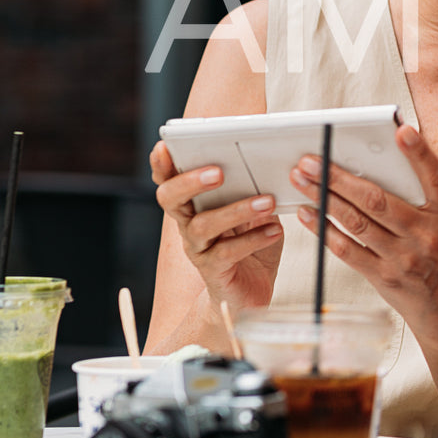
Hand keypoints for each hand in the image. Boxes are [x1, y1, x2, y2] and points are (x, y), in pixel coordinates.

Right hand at [151, 140, 282, 312]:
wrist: (249, 291)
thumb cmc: (252, 243)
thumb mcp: (257, 211)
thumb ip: (255, 189)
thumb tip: (269, 163)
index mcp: (194, 204)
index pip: (169, 180)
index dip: (162, 165)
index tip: (165, 145)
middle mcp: (188, 224)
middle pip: (170, 199)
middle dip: (190, 182)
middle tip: (218, 171)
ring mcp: (197, 248)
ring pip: (202, 226)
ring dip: (235, 210)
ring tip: (266, 201)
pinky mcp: (213, 270)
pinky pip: (226, 253)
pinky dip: (253, 239)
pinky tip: (274, 231)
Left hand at [293, 124, 437, 336]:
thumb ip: (425, 198)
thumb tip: (384, 163)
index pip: (435, 176)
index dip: (419, 153)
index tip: (401, 130)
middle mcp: (427, 235)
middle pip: (377, 199)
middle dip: (338, 176)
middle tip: (311, 160)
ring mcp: (404, 258)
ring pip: (356, 222)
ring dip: (323, 198)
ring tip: (301, 180)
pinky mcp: (384, 278)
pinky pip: (347, 250)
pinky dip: (324, 230)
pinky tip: (308, 214)